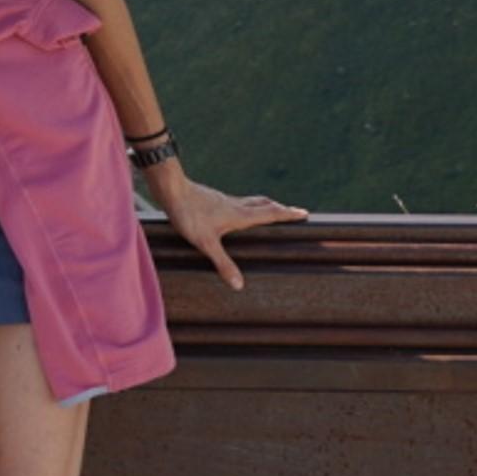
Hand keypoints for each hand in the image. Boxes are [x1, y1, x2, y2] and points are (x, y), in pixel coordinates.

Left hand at [156, 174, 306, 290]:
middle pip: (264, 204)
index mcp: (240, 215)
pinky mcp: (213, 198)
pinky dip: (247, 205)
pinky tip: (236, 210)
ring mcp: (224, 200)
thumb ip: (223, 263)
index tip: (304, 213)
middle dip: (280, 209)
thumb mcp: (206, 243)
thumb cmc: (189, 215)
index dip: (287, 214)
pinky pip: (237, 201)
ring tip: (271, 209)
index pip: (270, 213)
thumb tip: (239, 285)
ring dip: (265, 205)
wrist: (171, 190)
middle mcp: (236, 205)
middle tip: (293, 212)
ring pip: (251, 201)